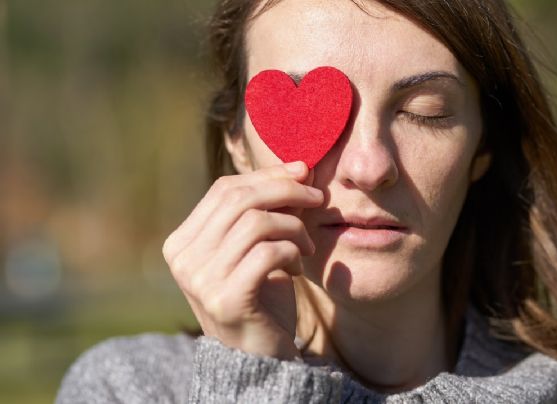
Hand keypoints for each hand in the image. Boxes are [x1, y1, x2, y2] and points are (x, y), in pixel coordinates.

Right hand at [162, 161, 322, 360]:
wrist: (260, 357)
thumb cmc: (262, 296)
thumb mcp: (256, 247)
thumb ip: (265, 210)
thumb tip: (300, 166)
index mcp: (183, 242)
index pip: (224, 189)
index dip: (267, 175)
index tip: (304, 172)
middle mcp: (184, 259)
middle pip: (239, 200)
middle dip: (286, 190)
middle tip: (317, 198)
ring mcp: (201, 280)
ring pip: (256, 223)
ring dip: (294, 228)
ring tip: (307, 246)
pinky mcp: (226, 299)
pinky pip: (268, 253)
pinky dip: (292, 253)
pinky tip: (297, 269)